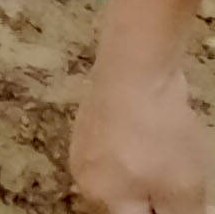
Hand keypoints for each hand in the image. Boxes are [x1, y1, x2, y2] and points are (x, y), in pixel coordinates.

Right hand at [73, 55, 208, 213]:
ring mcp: (82, 147)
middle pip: (126, 203)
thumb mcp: (183, 188)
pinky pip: (116, 153)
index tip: (185, 199)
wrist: (134, 69)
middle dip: (156, 198)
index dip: (164, 210)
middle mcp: (84, 177)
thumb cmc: (157, 132)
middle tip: (185, 183)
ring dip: (148, 176)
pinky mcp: (89, 123)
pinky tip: (156, 134)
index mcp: (102, 198)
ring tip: (172, 156)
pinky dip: (138, 153)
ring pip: (121, 177)